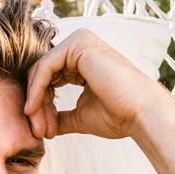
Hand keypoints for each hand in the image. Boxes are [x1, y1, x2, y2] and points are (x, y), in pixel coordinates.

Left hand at [23, 29, 166, 140]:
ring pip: (41, 71)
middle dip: (37, 105)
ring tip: (38, 127)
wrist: (141, 114)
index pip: (50, 79)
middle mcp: (80, 46)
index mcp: (82, 60)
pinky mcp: (78, 44)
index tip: (44, 132)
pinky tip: (33, 110)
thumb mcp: (82, 116)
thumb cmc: (119, 116)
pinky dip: (36, 90)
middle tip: (38, 131)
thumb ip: (62, 116)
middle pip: (43, 75)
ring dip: (35, 101)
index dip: (42, 106)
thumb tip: (43, 127)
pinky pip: (45, 67)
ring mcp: (79, 41)